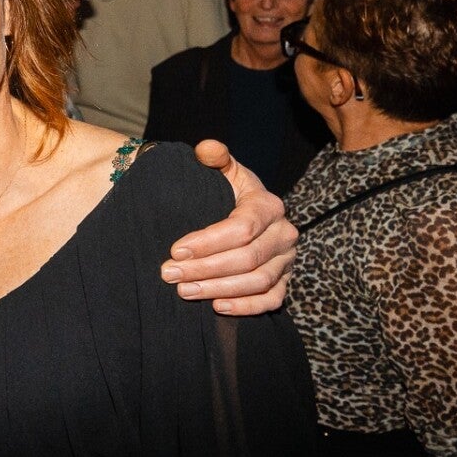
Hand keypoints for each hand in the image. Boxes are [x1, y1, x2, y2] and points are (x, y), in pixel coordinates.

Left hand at [160, 140, 294, 314]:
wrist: (237, 213)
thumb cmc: (225, 192)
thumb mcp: (220, 170)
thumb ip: (213, 157)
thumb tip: (206, 149)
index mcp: (268, 205)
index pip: (242, 228)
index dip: (208, 242)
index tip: (175, 249)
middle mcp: (284, 233)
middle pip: (247, 258)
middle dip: (205, 269)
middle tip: (169, 275)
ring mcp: (287, 260)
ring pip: (257, 281)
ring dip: (219, 289)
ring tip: (184, 291)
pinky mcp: (285, 282)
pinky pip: (271, 300)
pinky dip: (247, 307)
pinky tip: (217, 307)